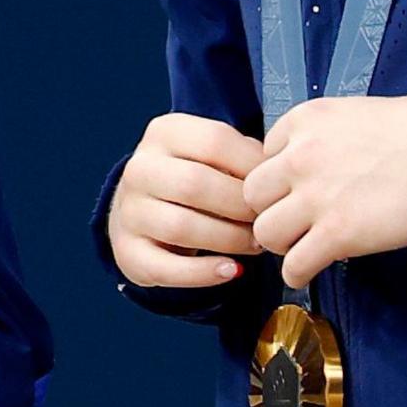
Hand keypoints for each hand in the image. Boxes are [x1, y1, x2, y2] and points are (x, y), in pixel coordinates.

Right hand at [106, 113, 265, 288]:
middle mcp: (139, 168)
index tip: (274, 188)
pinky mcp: (128, 252)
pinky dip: (204, 273)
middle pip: (195, 184)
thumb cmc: (194, 178)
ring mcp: (129, 211)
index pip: (214, 141)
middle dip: (241, 207)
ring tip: (255, 245)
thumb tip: (277, 178)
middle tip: (266, 222)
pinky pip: (167, 268)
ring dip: (229, 240)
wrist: (143, 209)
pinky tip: (232, 270)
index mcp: (164, 133)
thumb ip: (243, 157)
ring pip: (181, 227)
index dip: (253, 167)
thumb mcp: (212, 154)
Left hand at [244, 94, 406, 288]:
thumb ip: (322, 137)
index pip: (262, 156)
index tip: (295, 190)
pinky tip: (308, 272)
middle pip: (252, 194)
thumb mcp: (354, 115)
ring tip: (301, 246)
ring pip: (264, 232)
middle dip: (269, 210)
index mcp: (303, 121)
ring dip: (280, 243)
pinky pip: (293, 265)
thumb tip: (312, 165)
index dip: (278, 178)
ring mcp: (315, 196)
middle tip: (292, 221)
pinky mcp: (336, 233)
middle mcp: (299, 156)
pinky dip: (297, 273)